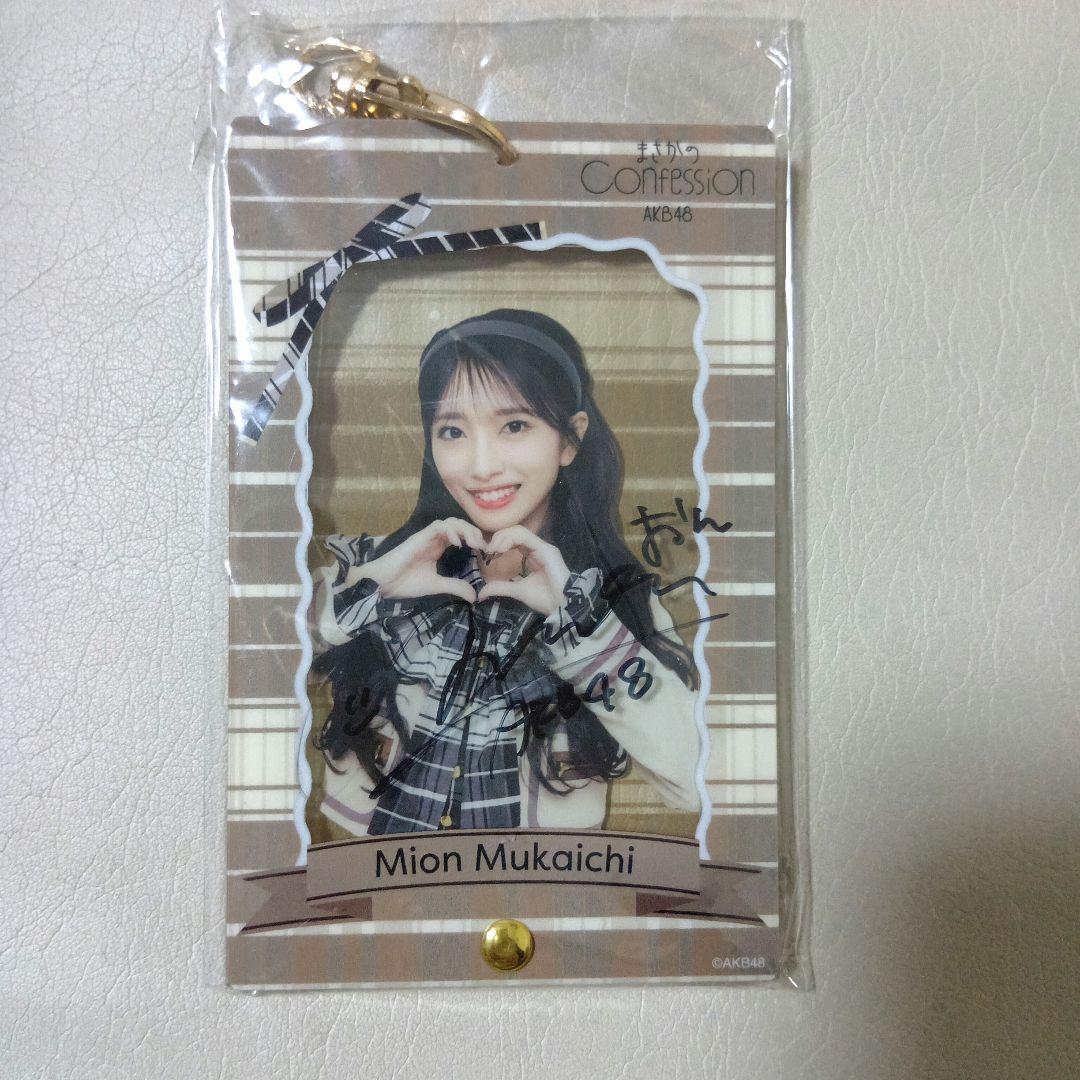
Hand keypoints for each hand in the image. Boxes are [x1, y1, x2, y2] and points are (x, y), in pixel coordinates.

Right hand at [346, 518, 482, 603]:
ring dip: (466, 530)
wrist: (383, 583)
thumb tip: (475, 596)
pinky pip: (439, 526)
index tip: (486, 552)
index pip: (461, 534)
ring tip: (474, 544)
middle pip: (459, 524)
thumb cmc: (405, 582)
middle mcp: (434, 538)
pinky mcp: (420, 537)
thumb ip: (454, 587)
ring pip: (451, 521)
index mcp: (438, 547)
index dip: (475, 539)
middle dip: (474, 532)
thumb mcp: (435, 586)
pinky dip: (451, 531)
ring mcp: (427, 536)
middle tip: (483, 547)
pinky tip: (458, 544)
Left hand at [475, 526, 571, 616]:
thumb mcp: (518, 591)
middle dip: (498, 538)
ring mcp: (543, 548)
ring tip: (493, 550)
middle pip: (514, 532)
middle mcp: (538, 548)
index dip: (499, 543)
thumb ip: (500, 588)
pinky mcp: (547, 550)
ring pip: (519, 531)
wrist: (563, 607)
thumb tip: (481, 593)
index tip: (487, 554)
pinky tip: (500, 549)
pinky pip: (525, 537)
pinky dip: (510, 539)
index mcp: (533, 555)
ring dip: (502, 537)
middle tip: (488, 551)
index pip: (514, 540)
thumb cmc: (546, 599)